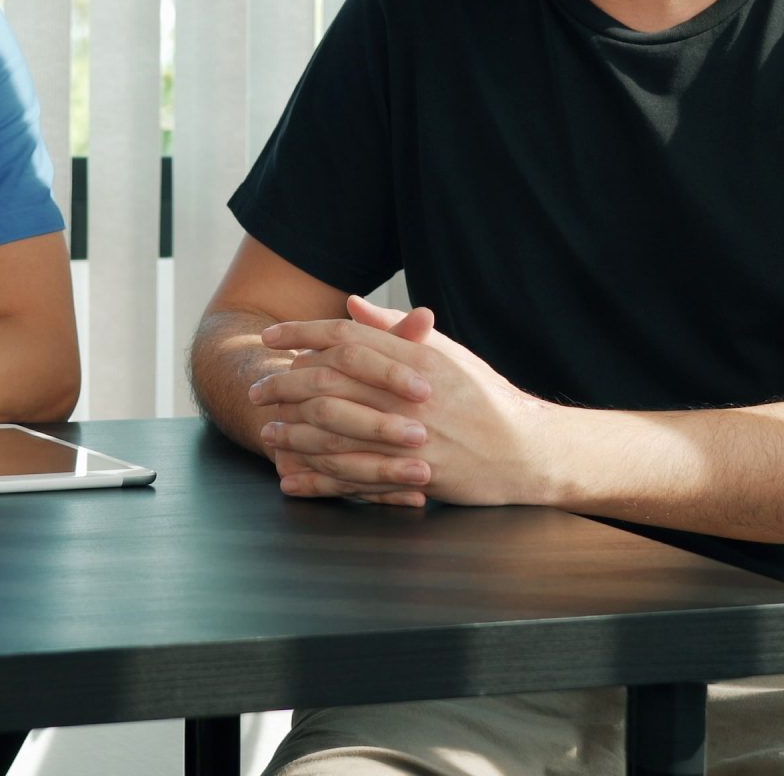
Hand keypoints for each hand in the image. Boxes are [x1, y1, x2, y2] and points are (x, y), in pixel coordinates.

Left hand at [258, 294, 555, 506]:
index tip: (271, 336)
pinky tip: (292, 478)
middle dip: (285, 384)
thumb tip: (351, 305)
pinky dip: (317, 478)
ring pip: (335, 431)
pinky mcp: (413, 475)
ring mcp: (410, 437)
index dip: (302, 333)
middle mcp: (409, 394)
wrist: (526, 450)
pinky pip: (353, 477)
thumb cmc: (484, 397)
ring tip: (268, 432)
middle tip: (258, 388)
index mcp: (415, 358)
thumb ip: (393, 331)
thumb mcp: (445, 354)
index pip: (346, 336)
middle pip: (330, 381)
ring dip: (294, 432)